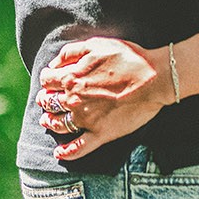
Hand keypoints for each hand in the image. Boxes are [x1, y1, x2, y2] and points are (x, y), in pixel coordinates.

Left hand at [36, 37, 173, 161]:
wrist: (153, 78)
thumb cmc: (127, 58)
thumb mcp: (95, 45)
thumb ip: (69, 53)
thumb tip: (53, 65)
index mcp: (71, 78)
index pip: (47, 80)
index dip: (46, 78)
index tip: (50, 79)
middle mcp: (74, 100)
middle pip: (49, 102)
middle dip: (45, 100)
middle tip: (46, 100)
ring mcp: (86, 120)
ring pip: (58, 124)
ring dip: (49, 122)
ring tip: (47, 121)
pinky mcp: (101, 134)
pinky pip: (79, 148)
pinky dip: (67, 153)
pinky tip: (59, 153)